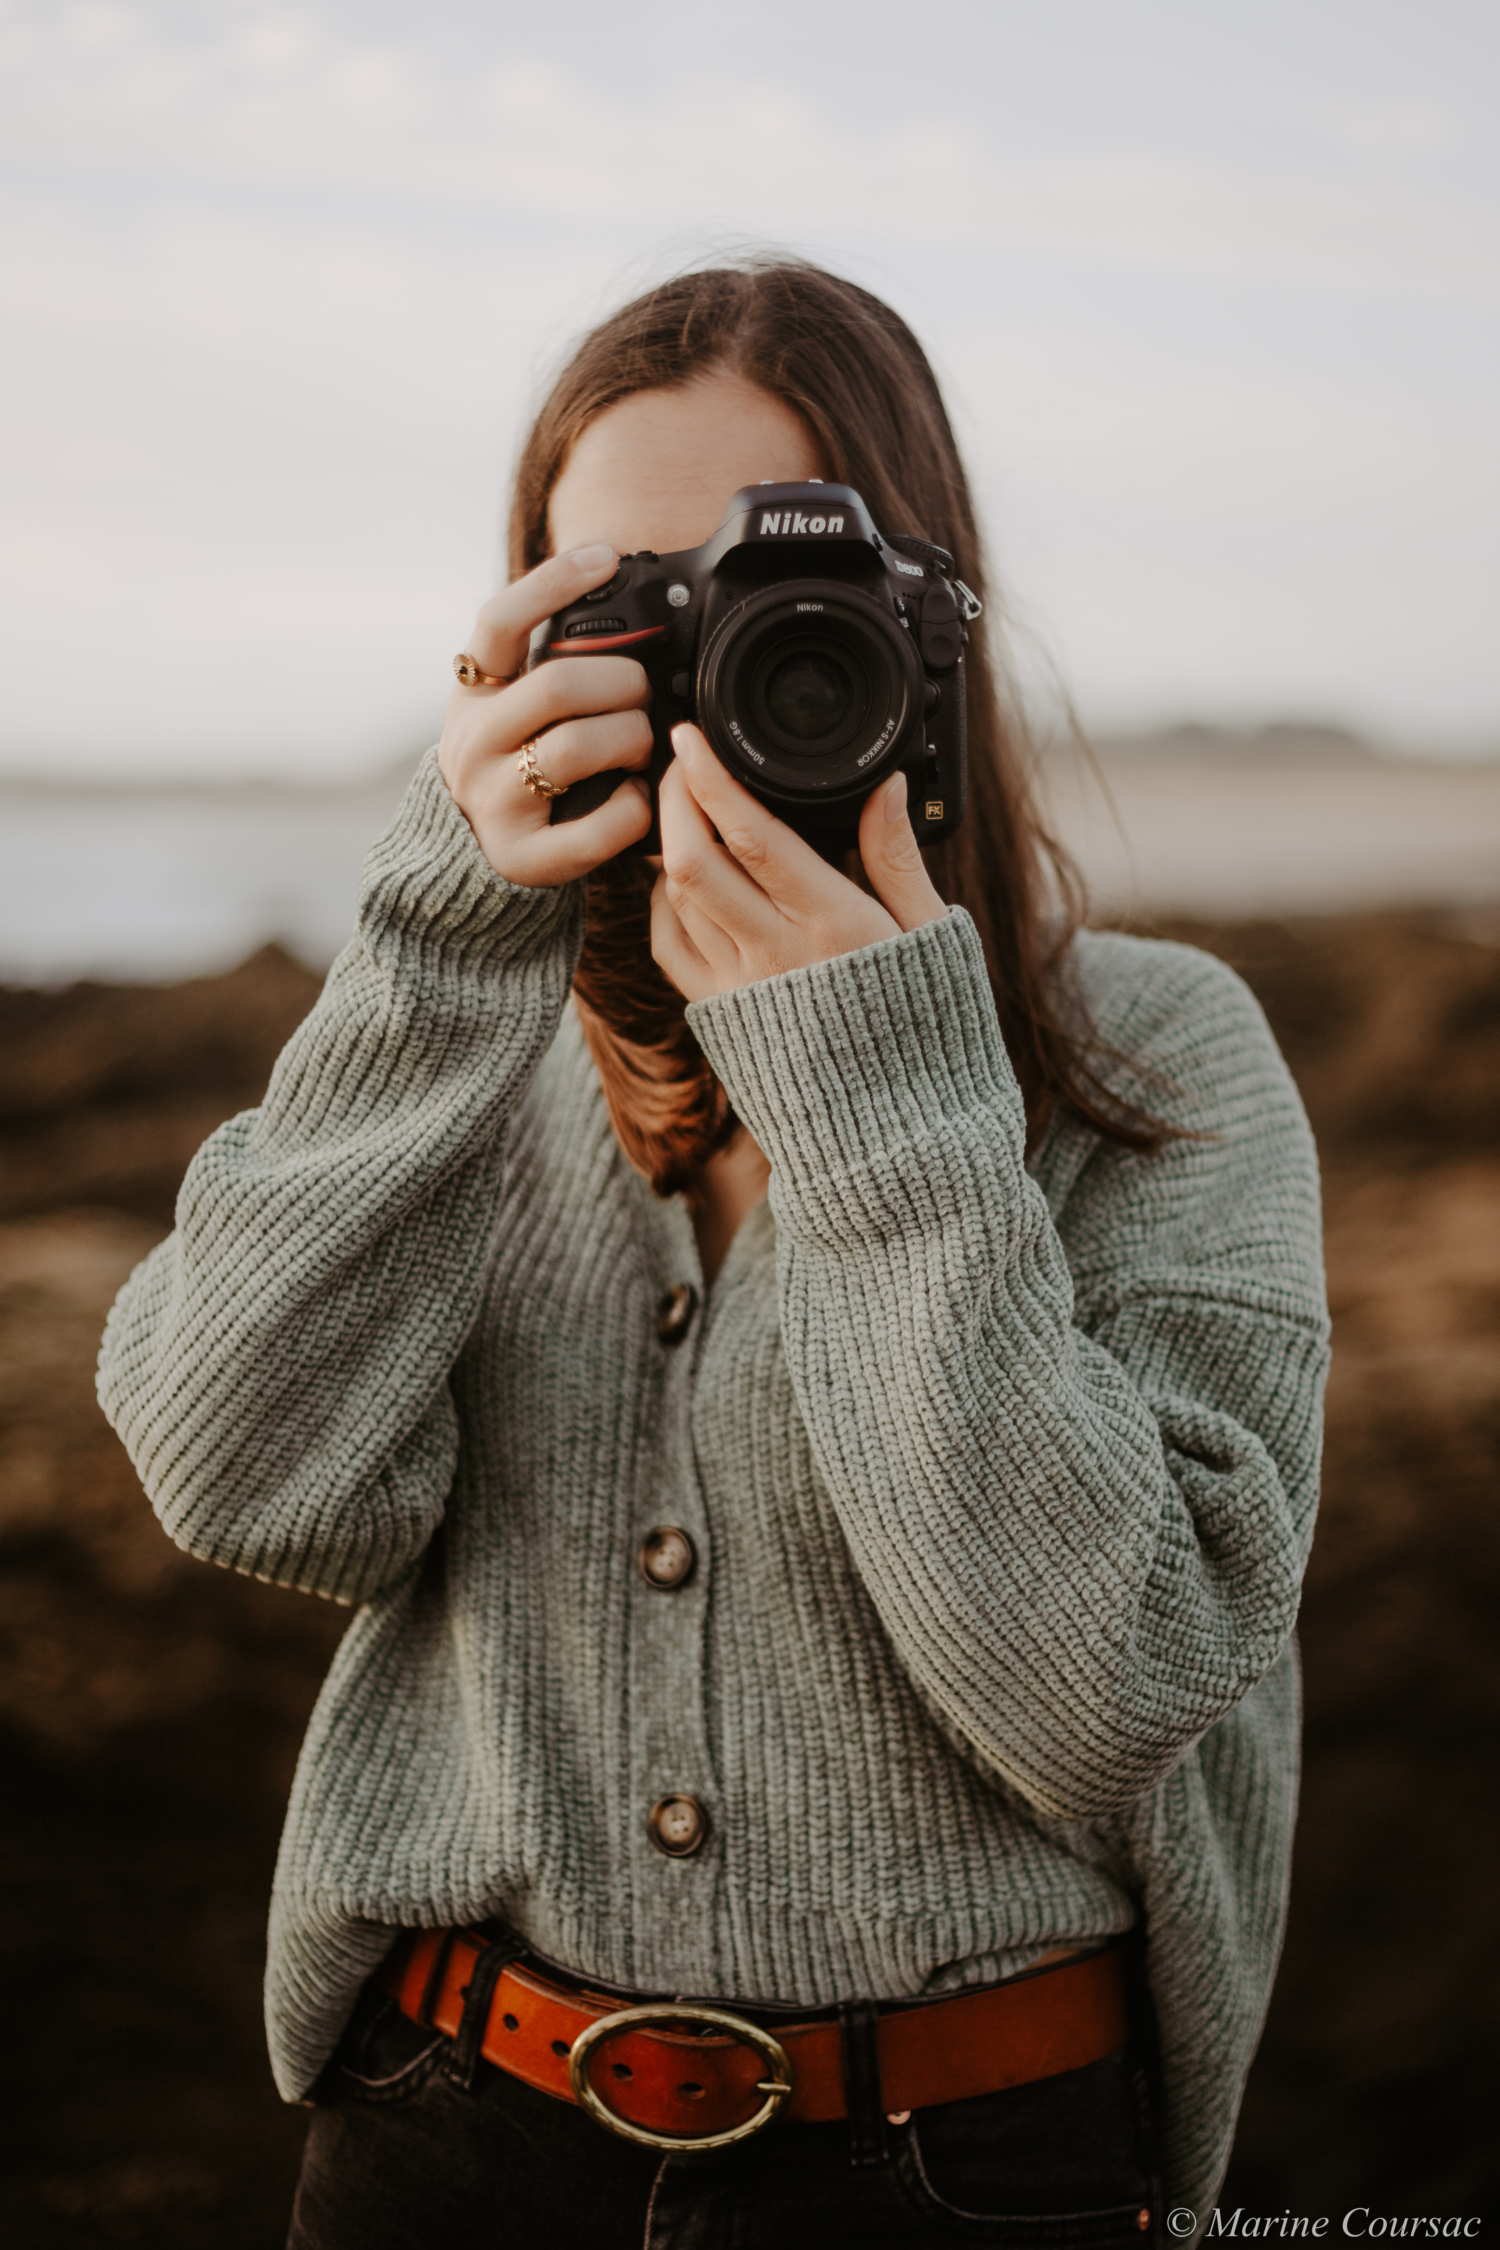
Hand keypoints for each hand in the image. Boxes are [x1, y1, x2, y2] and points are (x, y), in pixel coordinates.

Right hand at [438, 544, 653, 885]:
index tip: (608, 556)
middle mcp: (474, 742)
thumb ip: (547, 666)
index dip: (553, 582)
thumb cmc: (511, 765)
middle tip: (641, 693)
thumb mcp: (508, 708)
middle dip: (622, 682)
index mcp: (473, 694)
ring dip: (631, 739)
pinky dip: (632, 809)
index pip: (500, 621)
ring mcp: (494, 801)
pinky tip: (635, 798)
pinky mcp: (523, 856)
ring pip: (578, 748)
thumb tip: (621, 595)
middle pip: (558, 684)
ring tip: (640, 745)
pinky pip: (597, 826)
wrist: (468, 857)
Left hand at [650, 724, 947, 1001]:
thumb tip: (888, 784)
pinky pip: (670, 947)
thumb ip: (898, 856)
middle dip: (674, 798)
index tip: (692, 738)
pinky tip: (682, 877)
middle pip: (693, 861)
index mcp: (835, 926)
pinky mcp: (720, 1018)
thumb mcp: (930, 934)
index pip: (753, 836)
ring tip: (682, 808)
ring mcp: (740, 990)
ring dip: (667, 844)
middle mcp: (777, 956)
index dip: (712, 778)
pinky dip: (663, 900)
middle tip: (681, 762)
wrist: (899, 1127)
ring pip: (675, 898)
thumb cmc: (927, 1027)